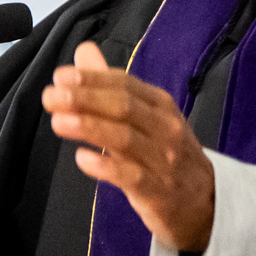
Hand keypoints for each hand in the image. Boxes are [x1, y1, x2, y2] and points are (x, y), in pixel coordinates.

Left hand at [43, 41, 215, 251]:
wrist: (204, 203)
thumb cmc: (166, 155)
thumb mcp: (146, 117)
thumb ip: (112, 86)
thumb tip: (84, 52)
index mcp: (161, 106)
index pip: (125, 85)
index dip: (92, 79)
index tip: (60, 77)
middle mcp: (165, 128)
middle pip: (124, 107)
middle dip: (86, 99)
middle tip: (51, 97)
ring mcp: (163, 160)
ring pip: (125, 139)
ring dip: (90, 127)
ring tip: (58, 121)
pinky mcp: (157, 192)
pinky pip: (131, 177)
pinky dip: (106, 167)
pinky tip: (82, 159)